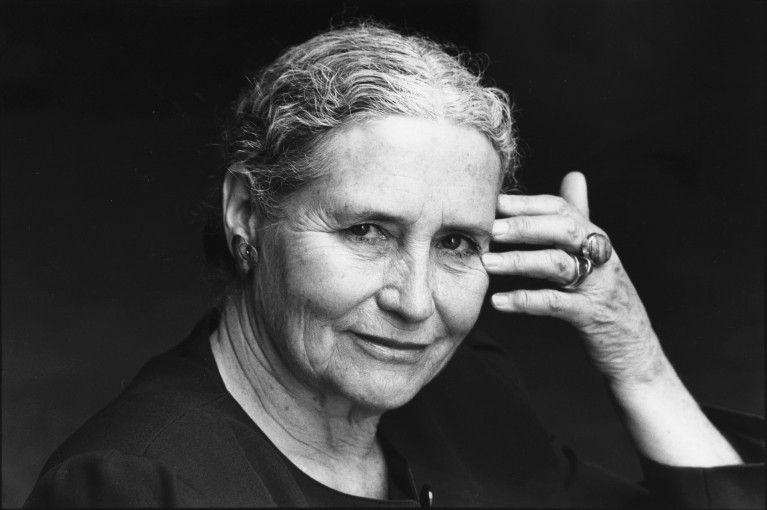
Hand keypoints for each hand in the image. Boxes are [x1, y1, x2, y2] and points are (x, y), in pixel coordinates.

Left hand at [482, 171, 666, 387]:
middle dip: (524, 226)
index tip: (494, 200)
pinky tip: (498, 301)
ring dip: (519, 261)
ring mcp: (597, 285)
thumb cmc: (606, 294)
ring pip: (557, 265)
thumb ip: (580, 216)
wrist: (634, 346)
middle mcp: (599, 255)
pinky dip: (525, 301)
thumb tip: (574, 175)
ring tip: (486, 262)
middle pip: (563, 229)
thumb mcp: (595, 252)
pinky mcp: (590, 314)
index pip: (561, 209)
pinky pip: (555, 304)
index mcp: (594, 236)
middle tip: (489, 228)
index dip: (528, 203)